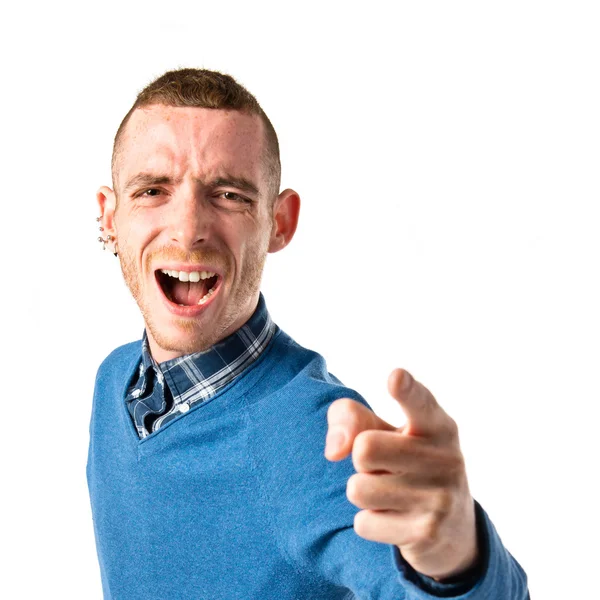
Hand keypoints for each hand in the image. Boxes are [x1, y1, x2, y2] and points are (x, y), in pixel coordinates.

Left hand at [325, 369, 478, 580]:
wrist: (452, 529)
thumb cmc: (404, 462)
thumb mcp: (383, 432)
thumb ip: (350, 418)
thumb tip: (334, 450)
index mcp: (436, 424)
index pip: (419, 402)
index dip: (406, 389)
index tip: (395, 376)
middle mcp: (445, 457)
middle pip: (364, 448)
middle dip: (361, 460)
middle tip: (384, 466)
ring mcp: (440, 497)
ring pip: (358, 489)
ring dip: (363, 492)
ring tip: (390, 493)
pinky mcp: (427, 533)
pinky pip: (364, 523)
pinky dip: (371, 523)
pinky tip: (396, 520)